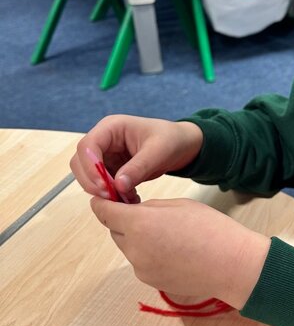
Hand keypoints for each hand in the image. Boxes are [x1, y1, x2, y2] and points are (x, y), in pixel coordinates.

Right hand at [70, 115, 203, 202]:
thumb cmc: (171, 139)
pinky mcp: (111, 169)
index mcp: (112, 127)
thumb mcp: (159, 151)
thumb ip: (139, 167)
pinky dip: (112, 194)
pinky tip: (130, 198)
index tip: (105, 186)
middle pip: (80, 162)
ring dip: (102, 190)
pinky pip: (102, 184)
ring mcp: (105, 155)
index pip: (87, 146)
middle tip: (114, 196)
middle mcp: (104, 140)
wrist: (181, 145)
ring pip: (88, 176)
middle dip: (93, 182)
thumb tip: (118, 185)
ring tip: (127, 198)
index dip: (90, 167)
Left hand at [91, 196, 269, 308]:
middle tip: (147, 215)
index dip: (101, 203)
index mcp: (140, 223)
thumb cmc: (211, 229)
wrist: (231, 264)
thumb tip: (136, 212)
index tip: (103, 199)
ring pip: (128, 247)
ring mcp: (140, 268)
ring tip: (168, 235)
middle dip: (123, 221)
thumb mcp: (180, 205)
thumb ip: (151, 208)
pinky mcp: (150, 281)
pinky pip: (141, 262)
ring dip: (137, 239)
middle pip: (115, 231)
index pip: (104, 212)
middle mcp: (134, 248)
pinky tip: (174, 252)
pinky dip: (149, 255)